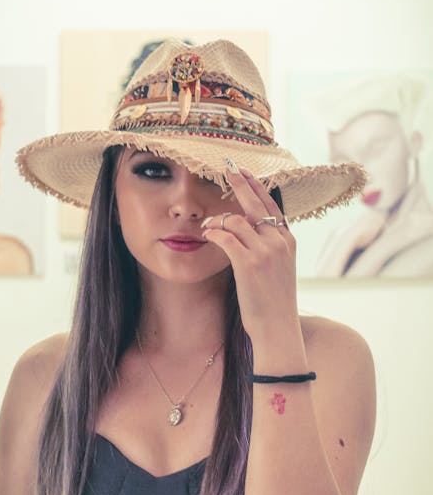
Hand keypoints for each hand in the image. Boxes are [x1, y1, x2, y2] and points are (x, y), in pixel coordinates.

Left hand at [201, 163, 298, 340]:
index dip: (256, 186)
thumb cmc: (274, 301)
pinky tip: (206, 234)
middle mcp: (279, 240)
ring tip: (206, 226)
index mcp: (288, 240)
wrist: (278, 327)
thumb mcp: (279, 269)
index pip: (271, 204)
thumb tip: (248, 233)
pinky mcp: (249, 263)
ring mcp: (266, 251)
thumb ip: (269, 247)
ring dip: (217, 220)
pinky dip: (214, 233)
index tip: (243, 172)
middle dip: (239, 183)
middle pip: (255, 203)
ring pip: (236, 220)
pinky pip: (226, 237)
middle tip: (227, 168)